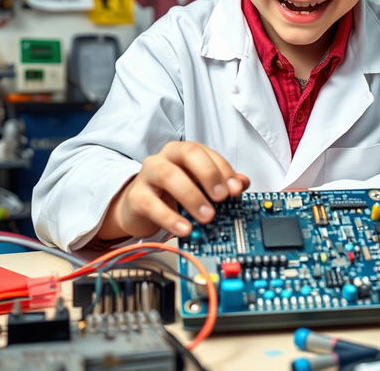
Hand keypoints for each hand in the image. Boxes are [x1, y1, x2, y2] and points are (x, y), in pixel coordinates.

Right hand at [99, 141, 249, 239]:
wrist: (138, 206)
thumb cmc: (171, 192)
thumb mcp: (197, 186)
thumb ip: (221, 182)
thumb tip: (243, 183)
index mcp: (184, 151)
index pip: (205, 152)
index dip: (224, 170)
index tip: (236, 189)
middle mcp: (166, 157)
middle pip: (188, 153)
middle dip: (209, 174)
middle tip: (222, 197)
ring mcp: (148, 175)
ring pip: (169, 176)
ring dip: (192, 196)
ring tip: (208, 216)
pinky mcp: (136, 197)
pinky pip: (152, 205)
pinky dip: (170, 218)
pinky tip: (185, 229)